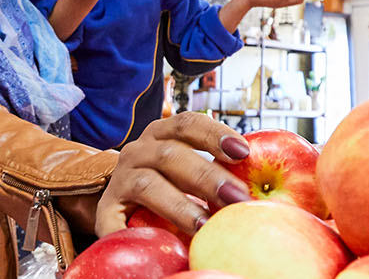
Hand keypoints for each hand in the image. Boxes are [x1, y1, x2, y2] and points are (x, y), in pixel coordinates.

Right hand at [95, 113, 252, 236]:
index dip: (214, 134)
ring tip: (205, 225)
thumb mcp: (192, 175)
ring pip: (147, 183)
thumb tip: (262, 191)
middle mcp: (138, 152)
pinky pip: (117, 220)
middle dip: (206, 176)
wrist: (124, 207)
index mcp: (162, 136)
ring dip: (179, 205)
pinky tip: (159, 243)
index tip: (243, 152)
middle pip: (170, 155)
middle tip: (237, 198)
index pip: (187, 124)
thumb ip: (221, 177)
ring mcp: (120, 180)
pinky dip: (136, 230)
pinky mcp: (106, 212)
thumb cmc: (172, 189)